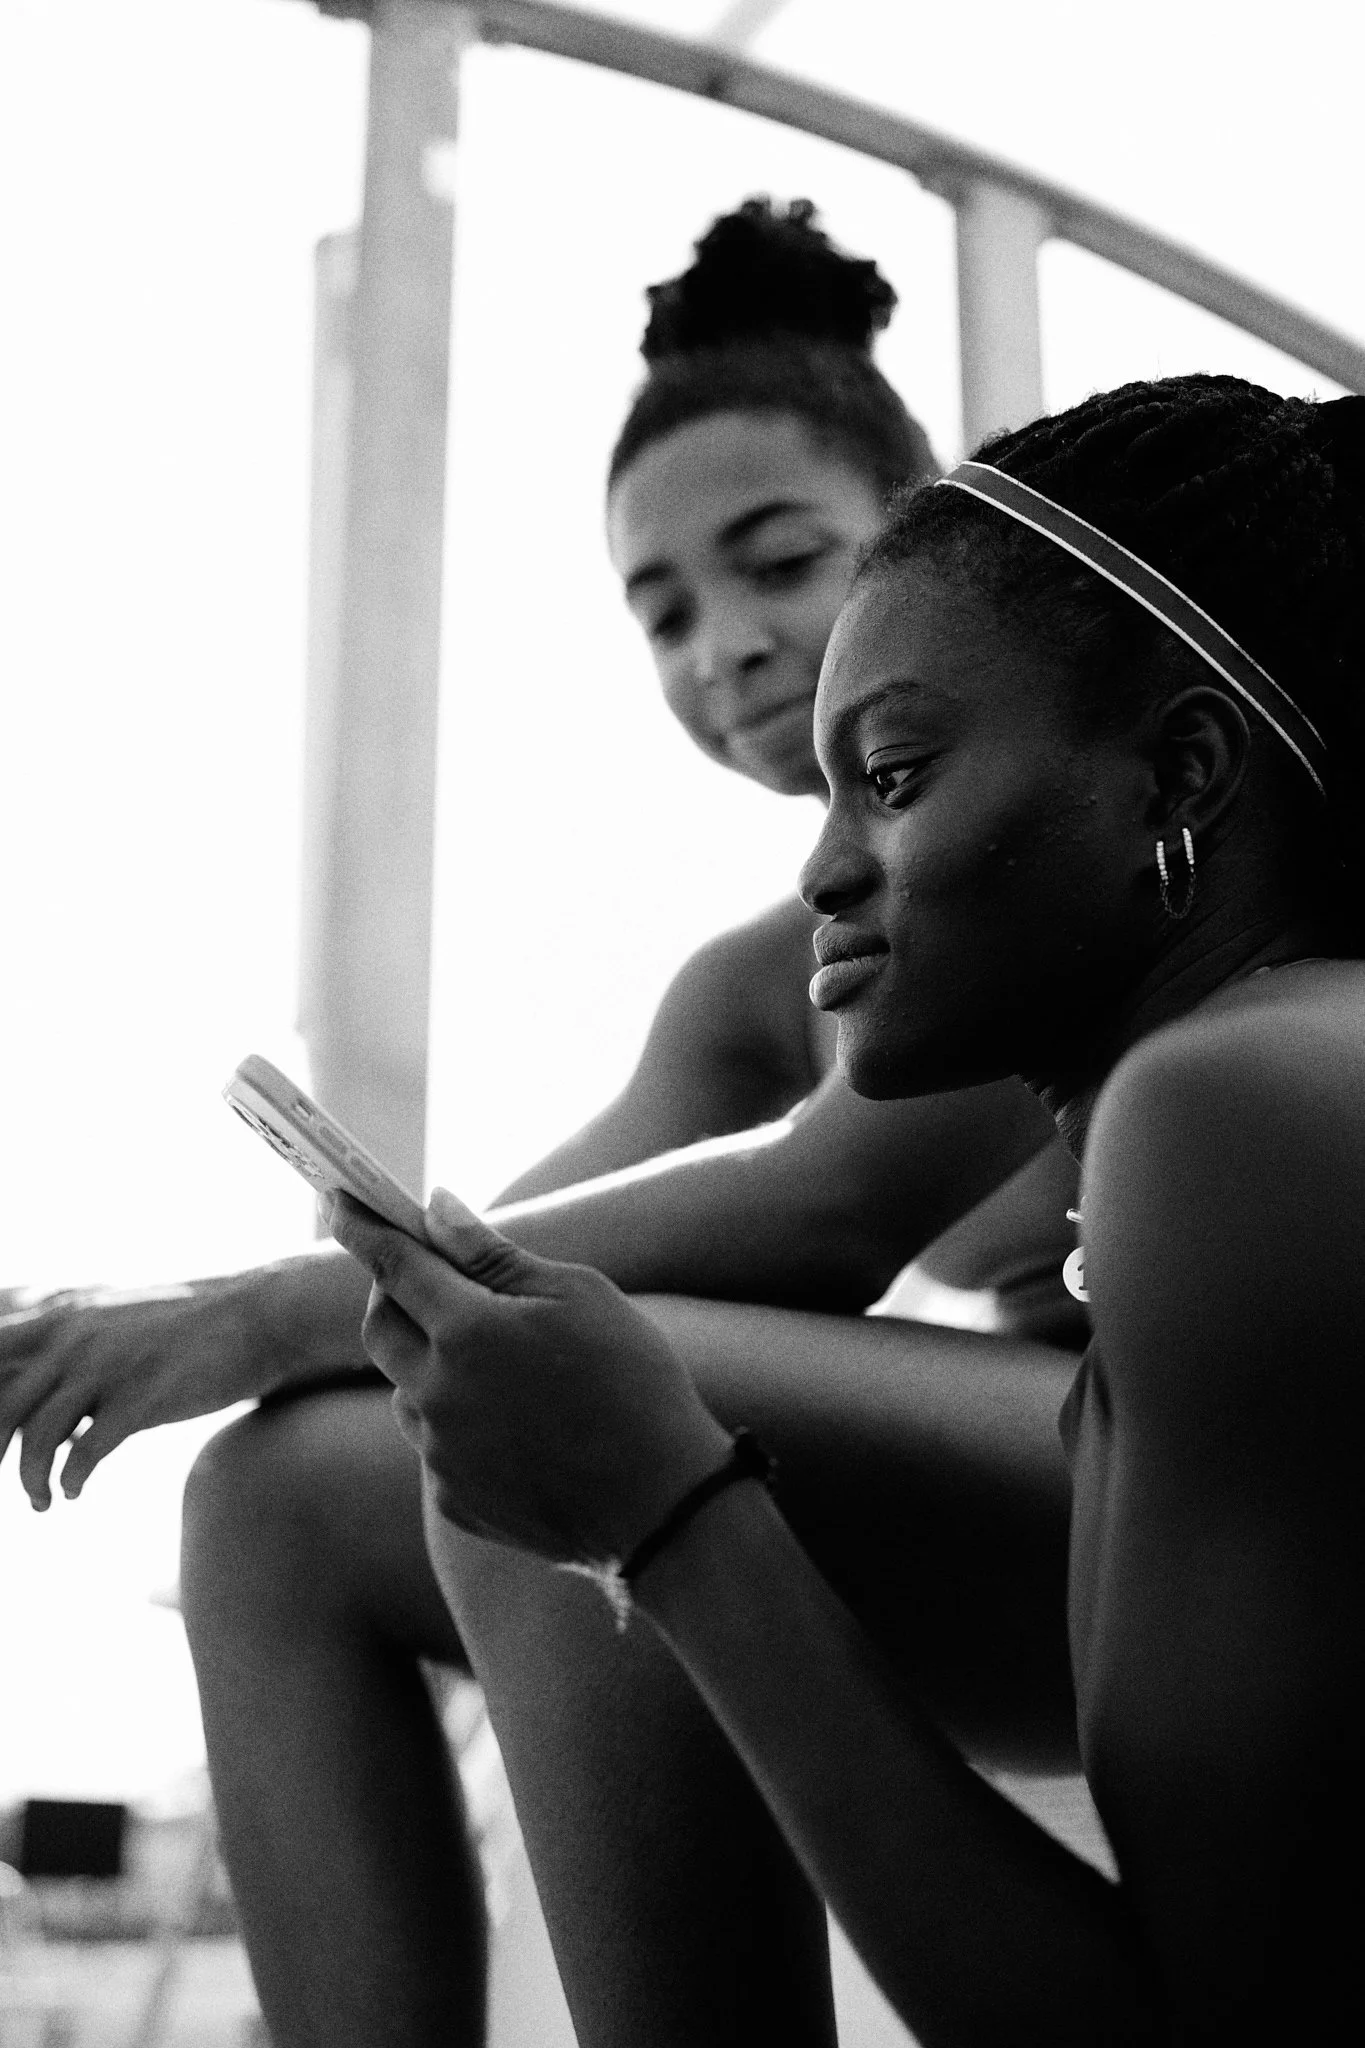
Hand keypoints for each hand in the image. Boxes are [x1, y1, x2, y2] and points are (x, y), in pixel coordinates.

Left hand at [0, 1278, 273, 1508]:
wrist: (253, 1320)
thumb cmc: (176, 1332)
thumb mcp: (108, 1327)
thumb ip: (62, 1354)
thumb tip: (23, 1406)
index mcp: (60, 1319)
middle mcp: (74, 1337)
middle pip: (1, 1405)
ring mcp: (108, 1365)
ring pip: (38, 1437)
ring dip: (29, 1481)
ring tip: (41, 1501)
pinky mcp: (143, 1394)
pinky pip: (87, 1451)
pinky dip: (72, 1480)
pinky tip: (74, 1492)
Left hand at [325, 1188, 731, 1565]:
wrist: (663, 1504)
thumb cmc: (633, 1381)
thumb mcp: (577, 1295)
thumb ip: (494, 1254)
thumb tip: (437, 1209)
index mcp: (469, 1332)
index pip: (393, 1264)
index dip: (362, 1228)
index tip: (340, 1199)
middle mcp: (438, 1394)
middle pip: (380, 1328)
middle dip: (394, 1293)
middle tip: (432, 1279)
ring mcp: (440, 1454)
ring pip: (407, 1390)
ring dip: (431, 1365)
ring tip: (506, 1369)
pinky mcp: (453, 1500)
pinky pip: (435, 1446)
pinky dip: (459, 1424)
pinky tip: (519, 1429)